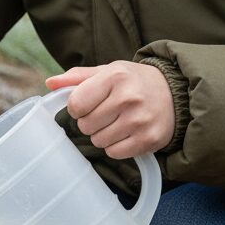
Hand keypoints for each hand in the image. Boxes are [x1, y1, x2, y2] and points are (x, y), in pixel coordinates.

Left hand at [45, 61, 174, 158]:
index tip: (87, 105)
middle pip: (85, 125)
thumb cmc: (133, 81)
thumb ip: (77, 77)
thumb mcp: (107, 71)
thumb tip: (49, 83)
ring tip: (116, 123)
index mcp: (114, 76)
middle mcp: (128, 98)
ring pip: (99, 141)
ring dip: (102, 135)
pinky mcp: (150, 139)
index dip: (77, 108)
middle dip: (89, 122)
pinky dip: (116, 147)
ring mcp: (140, 120)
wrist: (175, 92)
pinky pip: (115, 153)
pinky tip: (126, 133)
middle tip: (105, 114)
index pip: (76, 104)